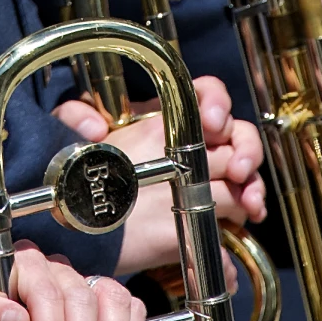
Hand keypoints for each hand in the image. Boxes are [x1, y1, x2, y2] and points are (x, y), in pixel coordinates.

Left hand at [51, 78, 265, 276]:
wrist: (79, 226)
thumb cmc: (78, 176)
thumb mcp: (68, 142)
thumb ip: (71, 118)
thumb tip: (93, 124)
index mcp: (164, 121)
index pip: (205, 95)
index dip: (216, 102)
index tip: (213, 121)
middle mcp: (188, 148)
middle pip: (235, 136)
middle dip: (246, 150)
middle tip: (239, 171)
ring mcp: (198, 183)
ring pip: (243, 176)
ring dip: (253, 187)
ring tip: (250, 205)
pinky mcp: (197, 219)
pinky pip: (231, 218)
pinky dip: (242, 223)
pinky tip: (246, 225)